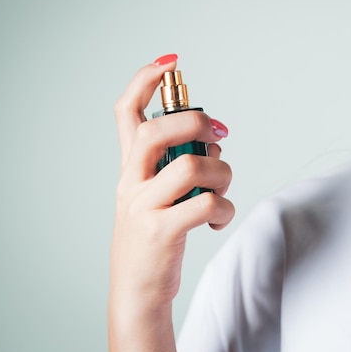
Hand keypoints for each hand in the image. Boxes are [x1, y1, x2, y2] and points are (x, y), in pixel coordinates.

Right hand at [109, 54, 233, 351]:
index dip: (145, 80)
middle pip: (157, 131)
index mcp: (130, 167)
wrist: (136, 289)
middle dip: (196, 123)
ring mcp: (143, 207)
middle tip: (217, 137)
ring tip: (222, 188)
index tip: (170, 62)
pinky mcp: (162, 232)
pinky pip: (206, 204)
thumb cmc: (156, 234)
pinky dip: (224, 208)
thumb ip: (179, 162)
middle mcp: (131, 182)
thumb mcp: (157, 194)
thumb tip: (214, 139)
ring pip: (191, 167)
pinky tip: (218, 218)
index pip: (126, 112)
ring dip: (222, 173)